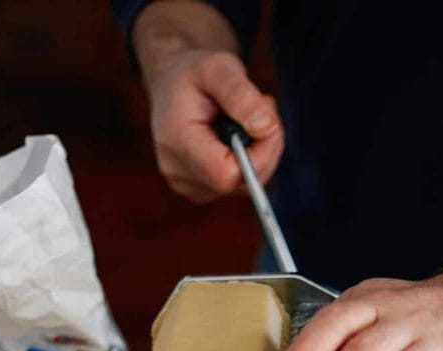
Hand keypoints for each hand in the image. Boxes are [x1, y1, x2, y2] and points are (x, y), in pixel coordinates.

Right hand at [145, 49, 283, 202]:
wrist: (174, 87)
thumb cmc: (196, 74)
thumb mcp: (219, 67)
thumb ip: (241, 95)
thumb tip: (266, 127)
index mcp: (176, 142)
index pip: (226, 174)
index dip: (258, 155)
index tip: (268, 122)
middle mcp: (177, 172)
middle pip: (240, 182)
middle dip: (264, 149)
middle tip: (264, 110)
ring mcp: (188, 186)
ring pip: (244, 185)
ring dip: (260, 154)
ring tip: (249, 119)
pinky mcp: (200, 191)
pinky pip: (239, 186)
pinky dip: (251, 163)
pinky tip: (240, 137)